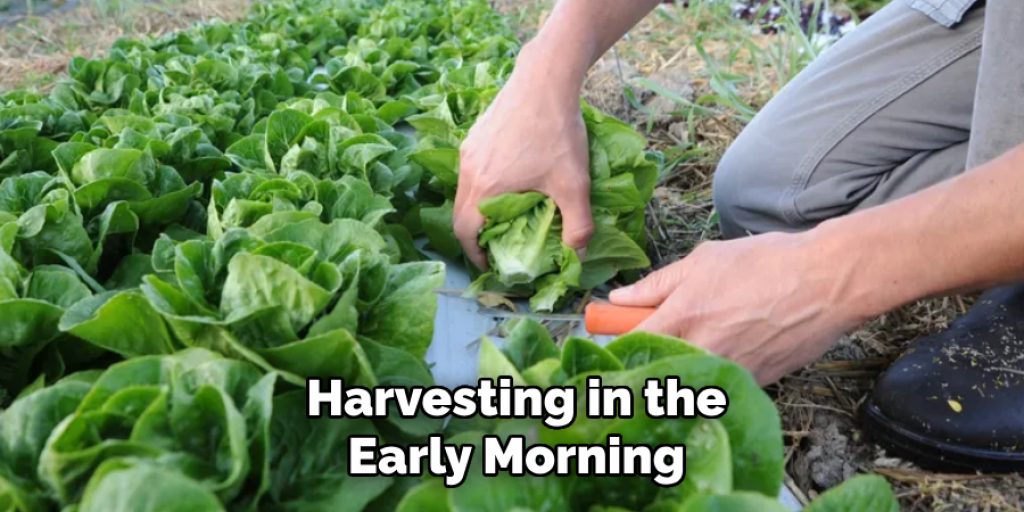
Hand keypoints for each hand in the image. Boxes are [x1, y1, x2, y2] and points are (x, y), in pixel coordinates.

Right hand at [454, 57, 592, 269]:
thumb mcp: (574, 183)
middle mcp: (469, 170)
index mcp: (485, 188)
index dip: (475, 256)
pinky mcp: (475, 134)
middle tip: (496, 248)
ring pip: (464, 191)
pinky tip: (509, 182)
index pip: (465, 233)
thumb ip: (578, 226)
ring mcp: (469, 149)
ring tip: (503, 218)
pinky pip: (471, 170)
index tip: (490, 266)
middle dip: (475, 236)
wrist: (545, 78)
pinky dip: (482, 186)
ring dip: (477, 210)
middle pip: (459, 214)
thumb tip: (579, 258)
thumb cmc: (557, 131)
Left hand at [609, 232, 873, 384]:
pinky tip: (730, 346)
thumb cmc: (764, 263)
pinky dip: (714, 371)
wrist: (826, 282)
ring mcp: (729, 373)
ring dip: (683, 365)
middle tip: (657, 338)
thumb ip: (655, 285)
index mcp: (682, 319)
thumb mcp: (702, 262)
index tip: (616, 337)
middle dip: (648, 358)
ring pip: (689, 380)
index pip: (631, 345)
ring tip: (704, 338)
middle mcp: (701, 353)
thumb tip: (618, 299)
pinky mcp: (755, 384)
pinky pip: (720, 383)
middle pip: (656, 369)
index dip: (618, 343)